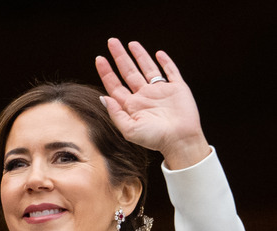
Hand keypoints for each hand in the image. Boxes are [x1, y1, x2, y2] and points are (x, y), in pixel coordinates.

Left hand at [95, 38, 209, 168]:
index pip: (115, 85)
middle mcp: (144, 96)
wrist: (180, 140)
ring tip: (131, 44)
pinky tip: (159, 54)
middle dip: (119, 57)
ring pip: (147, 68)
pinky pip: (170, 71)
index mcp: (131, 105)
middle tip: (112, 42)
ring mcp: (160, 91)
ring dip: (139, 55)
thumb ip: (115, 114)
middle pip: (128, 72)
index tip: (99, 58)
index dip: (106, 72)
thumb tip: (103, 97)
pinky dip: (165, 62)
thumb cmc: (154, 139)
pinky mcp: (177, 88)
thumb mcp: (129, 129)